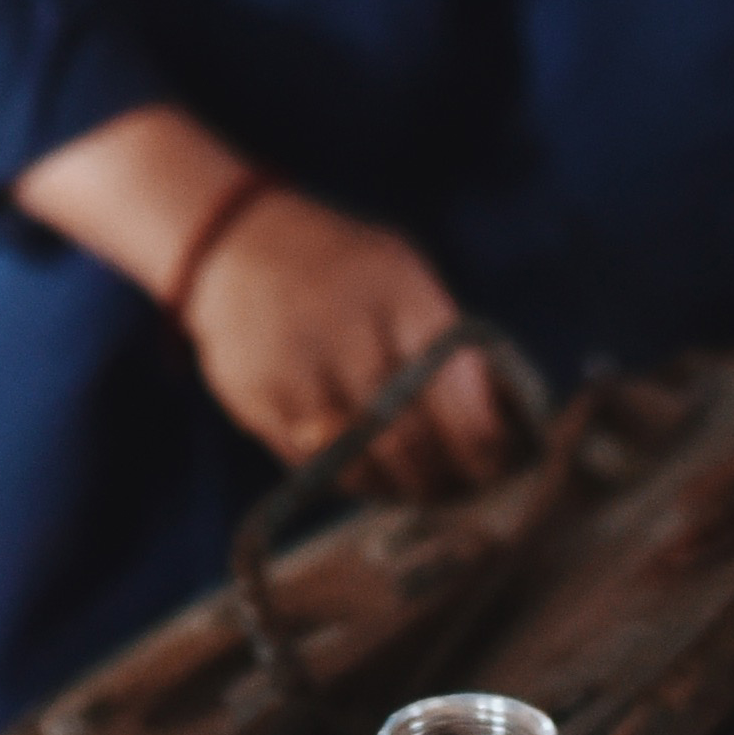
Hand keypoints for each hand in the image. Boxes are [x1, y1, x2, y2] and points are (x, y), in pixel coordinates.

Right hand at [183, 196, 513, 495]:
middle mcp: (346, 330)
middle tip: (459, 489)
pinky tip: (369, 473)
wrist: (233, 245)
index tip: (496, 466)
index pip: (452, 390)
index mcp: (398, 294)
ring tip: (416, 486)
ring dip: (395, 488)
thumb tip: (499, 424)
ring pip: (359, 463)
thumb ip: (447, 345)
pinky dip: (350, 479)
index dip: (479, 442)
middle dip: (439, 476)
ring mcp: (296, 369)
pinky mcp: (257, 401)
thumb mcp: (403, 280)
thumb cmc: (345, 271)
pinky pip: (315, 466)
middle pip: (407, 437)